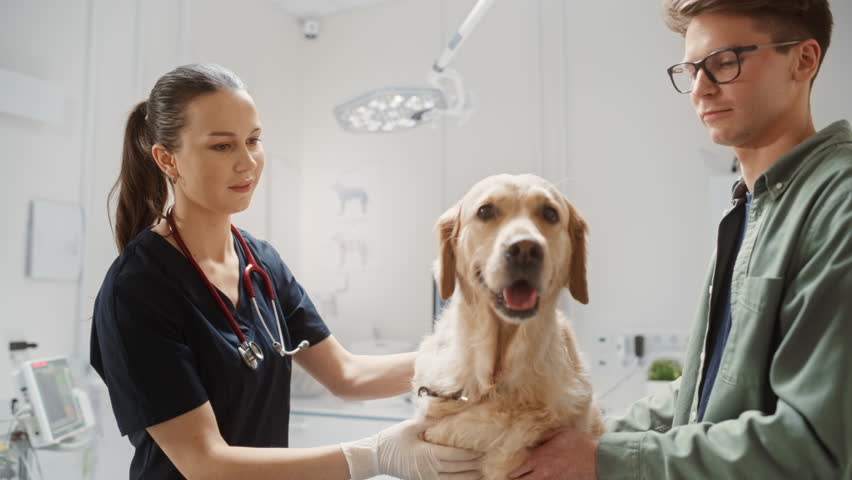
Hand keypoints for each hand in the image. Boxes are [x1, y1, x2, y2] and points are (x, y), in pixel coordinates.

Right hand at [341, 417, 482, 479]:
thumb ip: (429, 420)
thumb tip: (449, 409)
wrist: (376, 457)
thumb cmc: (392, 439)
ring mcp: (427, 479)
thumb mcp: (410, 426)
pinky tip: (471, 477)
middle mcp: (429, 470)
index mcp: (426, 455)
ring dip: (472, 475)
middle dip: (476, 464)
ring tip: (487, 469)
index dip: (471, 453)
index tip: (485, 446)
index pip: (455, 455)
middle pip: (459, 469)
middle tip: (492, 457)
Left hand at [508, 428, 598, 479]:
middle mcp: (542, 473)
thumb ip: (543, 437)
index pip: (519, 471)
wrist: (596, 458)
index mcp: (538, 459)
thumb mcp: (559, 432)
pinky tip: (542, 479)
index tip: (510, 475)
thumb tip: (531, 443)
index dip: (513, 474)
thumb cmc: (578, 443)